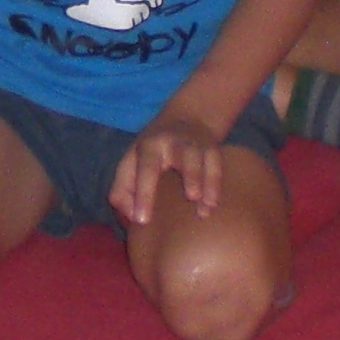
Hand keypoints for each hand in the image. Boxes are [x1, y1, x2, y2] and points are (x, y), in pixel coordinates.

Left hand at [112, 113, 224, 229]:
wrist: (185, 119)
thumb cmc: (152, 152)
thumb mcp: (130, 163)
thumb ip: (123, 190)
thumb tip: (131, 217)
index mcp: (149, 146)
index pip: (146, 169)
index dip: (144, 194)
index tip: (142, 220)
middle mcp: (174, 142)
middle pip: (184, 156)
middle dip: (190, 175)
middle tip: (191, 197)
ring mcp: (195, 144)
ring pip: (203, 161)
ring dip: (206, 183)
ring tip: (204, 210)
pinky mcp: (213, 149)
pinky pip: (217, 165)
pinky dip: (216, 185)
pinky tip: (213, 204)